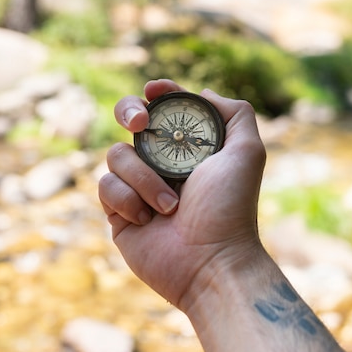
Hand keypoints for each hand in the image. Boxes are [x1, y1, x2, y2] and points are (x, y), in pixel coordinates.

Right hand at [98, 79, 266, 308]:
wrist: (210, 261)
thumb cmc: (231, 207)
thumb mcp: (247, 152)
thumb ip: (235, 114)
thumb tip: (202, 93)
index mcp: (187, 148)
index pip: (165, 109)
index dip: (157, 94)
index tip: (155, 89)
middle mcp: (160, 162)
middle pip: (128, 119)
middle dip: (129, 111)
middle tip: (140, 124)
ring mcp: (137, 186)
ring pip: (117, 155)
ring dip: (144, 179)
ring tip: (170, 206)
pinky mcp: (118, 211)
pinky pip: (105, 186)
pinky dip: (127, 200)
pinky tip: (147, 220)